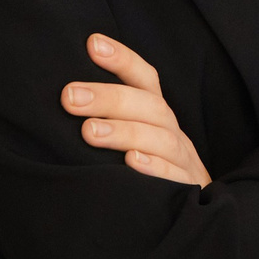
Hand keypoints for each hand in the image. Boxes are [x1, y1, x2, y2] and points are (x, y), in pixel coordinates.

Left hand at [64, 33, 210, 185]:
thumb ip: (107, 119)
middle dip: (109, 98)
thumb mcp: (134, 138)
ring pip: (160, 139)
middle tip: (69, 97)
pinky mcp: (187, 189)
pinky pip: (174, 177)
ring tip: (89, 131)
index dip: (123, 59)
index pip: (144, 79)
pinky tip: (131, 163)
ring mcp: (182, 160)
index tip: (92, 43)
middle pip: (149, 106)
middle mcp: (171, 131)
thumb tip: (64, 96)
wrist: (195, 214)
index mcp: (156, 115)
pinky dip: (154, 168)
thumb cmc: (149, 169)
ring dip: (124, 132)